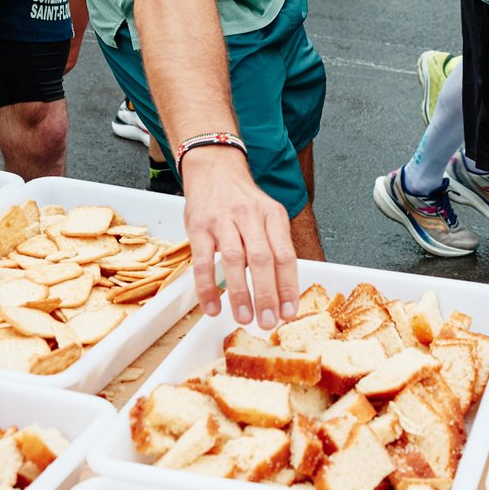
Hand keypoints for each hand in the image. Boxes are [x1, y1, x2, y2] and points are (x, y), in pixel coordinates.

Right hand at [181, 147, 299, 328]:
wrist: (214, 167)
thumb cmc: (242, 199)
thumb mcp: (266, 214)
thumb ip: (274, 244)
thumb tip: (284, 288)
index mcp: (272, 215)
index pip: (285, 254)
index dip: (288, 285)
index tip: (289, 311)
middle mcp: (250, 216)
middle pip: (263, 259)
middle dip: (267, 294)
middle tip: (268, 322)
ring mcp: (223, 221)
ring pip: (235, 260)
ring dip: (240, 293)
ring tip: (245, 318)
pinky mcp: (199, 227)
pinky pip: (203, 262)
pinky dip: (208, 287)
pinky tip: (212, 307)